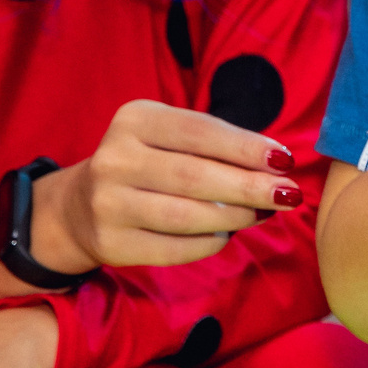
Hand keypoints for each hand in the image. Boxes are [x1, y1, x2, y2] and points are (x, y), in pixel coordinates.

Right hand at [29, 99, 300, 274]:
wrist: (79, 207)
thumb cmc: (146, 163)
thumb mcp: (169, 137)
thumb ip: (215, 146)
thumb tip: (277, 167)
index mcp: (135, 119)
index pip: (200, 132)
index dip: (246, 147)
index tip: (285, 160)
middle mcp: (116, 158)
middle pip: (196, 176)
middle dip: (250, 186)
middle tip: (288, 195)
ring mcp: (108, 203)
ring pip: (187, 215)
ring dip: (235, 217)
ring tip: (260, 214)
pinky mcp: (111, 243)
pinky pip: (175, 248)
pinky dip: (209, 242)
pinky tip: (225, 234)